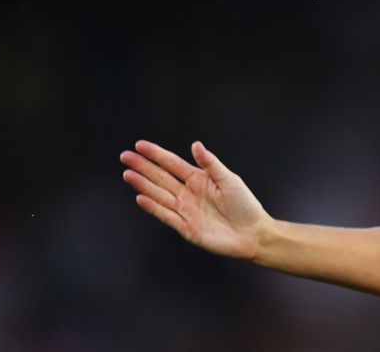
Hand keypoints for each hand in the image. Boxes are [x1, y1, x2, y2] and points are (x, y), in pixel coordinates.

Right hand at [121, 140, 270, 259]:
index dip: (156, 154)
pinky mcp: (186, 228)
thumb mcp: (229, 180)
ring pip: (159, 195)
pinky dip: (153, 207)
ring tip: (128, 174)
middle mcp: (188, 194)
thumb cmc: (245, 205)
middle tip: (125, 156)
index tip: (139, 145)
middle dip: (143, 167)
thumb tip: (195, 144)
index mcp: (199, 179)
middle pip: (161, 177)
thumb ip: (211, 164)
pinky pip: (166, 216)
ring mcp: (185, 210)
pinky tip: (141, 197)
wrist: (253, 234)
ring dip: (143, 185)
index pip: (172, 164)